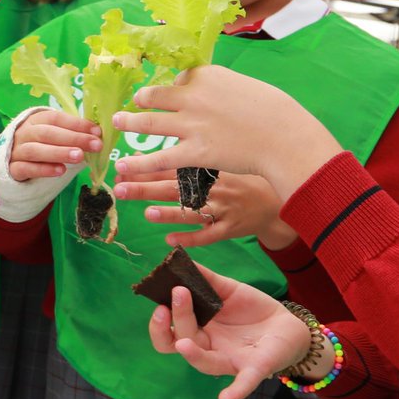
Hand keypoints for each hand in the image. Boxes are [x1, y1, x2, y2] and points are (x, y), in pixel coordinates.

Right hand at [10, 110, 102, 181]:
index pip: (56, 118)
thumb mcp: (51, 135)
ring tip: (79, 157)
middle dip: (73, 138)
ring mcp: (16, 151)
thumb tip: (97, 134)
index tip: (97, 131)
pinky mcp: (12, 169)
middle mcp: (23, 133)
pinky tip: (61, 171)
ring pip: (35, 150)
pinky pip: (27, 168)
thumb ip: (69, 133)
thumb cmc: (39, 146)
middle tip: (95, 145)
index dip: (77, 124)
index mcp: (35, 120)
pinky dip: (44, 169)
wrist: (10, 162)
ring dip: (59, 153)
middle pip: (47, 133)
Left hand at [112, 66, 343, 201]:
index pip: (179, 79)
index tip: (164, 95)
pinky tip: (122, 166)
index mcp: (208, 76)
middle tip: (130, 105)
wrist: (286, 136)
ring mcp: (191, 125)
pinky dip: (139, 163)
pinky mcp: (193, 153)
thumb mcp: (245, 88)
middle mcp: (194, 97)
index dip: (171, 89)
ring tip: (115, 125)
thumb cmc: (273, 113)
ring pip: (150, 124)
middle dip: (141, 101)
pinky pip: (159, 159)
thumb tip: (203, 92)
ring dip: (129, 124)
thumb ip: (220, 90)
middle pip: (156, 96)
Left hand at [115, 170, 298, 249]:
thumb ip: (186, 162)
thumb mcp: (219, 164)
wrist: (278, 198)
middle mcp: (215, 187)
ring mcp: (223, 208)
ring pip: (193, 212)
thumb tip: (147, 157)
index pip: (173, 166)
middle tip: (120, 188)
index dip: (146, 168)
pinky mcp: (231, 228)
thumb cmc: (242, 179)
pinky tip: (170, 241)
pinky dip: (190, 239)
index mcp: (210, 169)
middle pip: (176, 188)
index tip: (122, 167)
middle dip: (146, 188)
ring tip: (146, 213)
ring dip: (169, 213)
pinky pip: (209, 236)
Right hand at [148, 263, 314, 398]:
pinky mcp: (254, 368)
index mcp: (197, 332)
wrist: (287, 324)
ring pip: (204, 363)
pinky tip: (225, 398)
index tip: (159, 300)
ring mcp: (229, 361)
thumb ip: (205, 279)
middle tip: (176, 295)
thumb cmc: (251, 310)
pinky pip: (242, 382)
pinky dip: (234, 390)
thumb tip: (181, 260)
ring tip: (183, 343)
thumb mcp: (227, 290)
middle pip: (182, 343)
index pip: (169, 334)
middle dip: (177, 321)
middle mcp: (208, 349)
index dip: (159, 323)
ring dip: (192, 355)